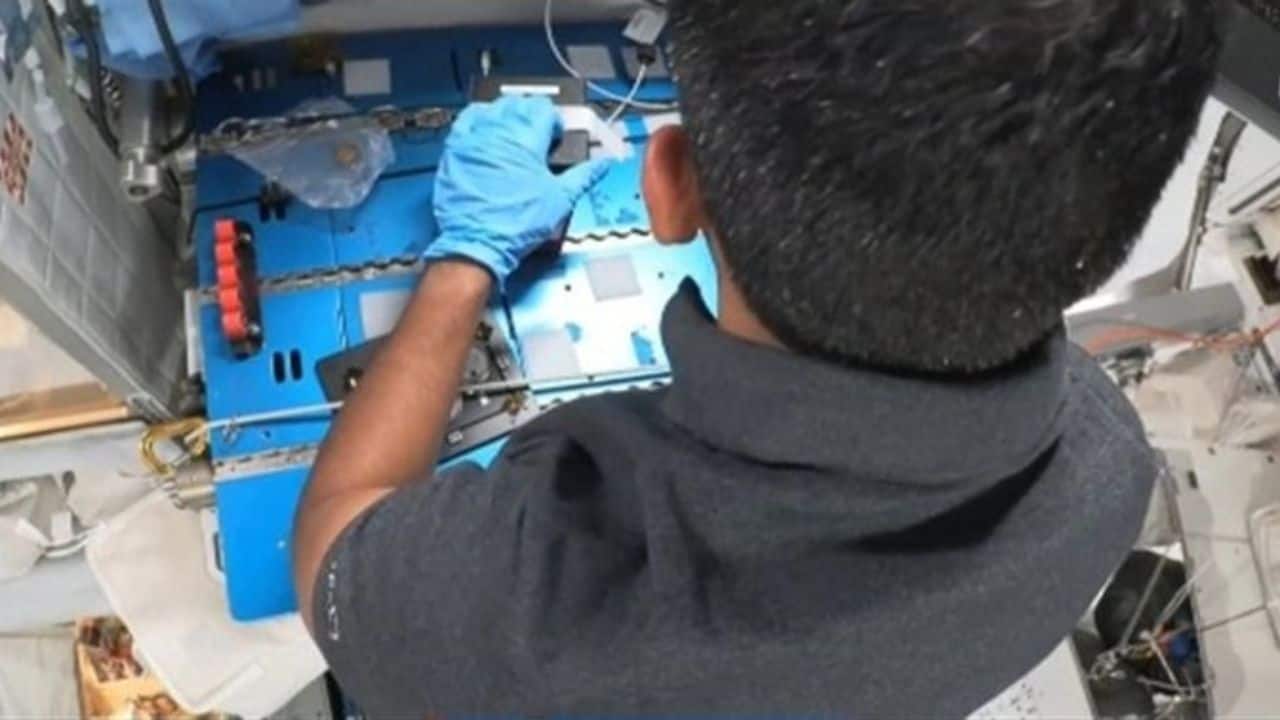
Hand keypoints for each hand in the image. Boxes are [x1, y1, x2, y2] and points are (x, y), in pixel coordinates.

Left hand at [426, 96, 611, 282]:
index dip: (554, 121)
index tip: (555, 136)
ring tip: (513, 134)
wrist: (477, 242)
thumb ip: (583, 176)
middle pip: (518, 104)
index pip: (544, 109)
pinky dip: (478, 121)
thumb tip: (601, 166)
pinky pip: (466, 121)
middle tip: (538, 137)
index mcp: (527, 139)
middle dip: (531, 116)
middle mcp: (498, 131)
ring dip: (506, 115)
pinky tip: (484, 132)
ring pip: (492, 108)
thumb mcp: (560, 200)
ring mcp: (473, 138)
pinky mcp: (454, 149)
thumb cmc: (515, 224)